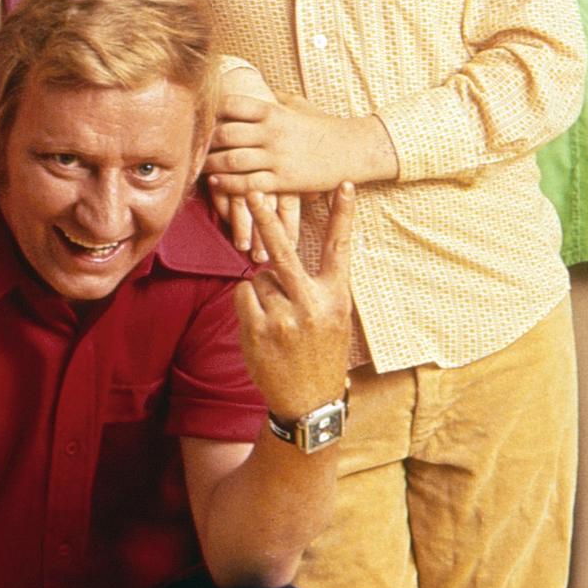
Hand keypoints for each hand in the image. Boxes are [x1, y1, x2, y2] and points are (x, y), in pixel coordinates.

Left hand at [209, 87, 352, 196]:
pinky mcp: (283, 181)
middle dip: (205, 141)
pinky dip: (228, 184)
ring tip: (199, 165)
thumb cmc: (323, 126)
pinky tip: (216, 181)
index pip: (232, 105)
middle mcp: (272, 133)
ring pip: (232, 161)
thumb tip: (253, 86)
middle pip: (226, 134)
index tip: (199, 116)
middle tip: (192, 145)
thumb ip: (274, 97)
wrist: (352, 150)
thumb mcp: (298, 105)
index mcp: (273, 111)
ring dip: (211, 164)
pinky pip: (248, 184)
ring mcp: (277, 158)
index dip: (211, 110)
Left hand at [234, 183, 358, 419]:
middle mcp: (310, 305)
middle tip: (252, 192)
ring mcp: (283, 318)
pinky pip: (243, 294)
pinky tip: (262, 324)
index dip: (343, 215)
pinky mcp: (258, 331)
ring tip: (278, 317)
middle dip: (267, 219)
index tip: (344, 185)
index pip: (339, 249)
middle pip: (283, 252)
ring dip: (263, 288)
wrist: (309, 402)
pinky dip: (248, 303)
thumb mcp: (334, 319)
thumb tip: (278, 255)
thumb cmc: (321, 353)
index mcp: (335, 298)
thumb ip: (316, 287)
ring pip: (259, 277)